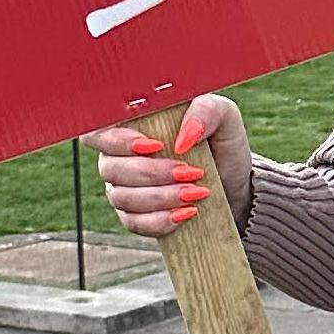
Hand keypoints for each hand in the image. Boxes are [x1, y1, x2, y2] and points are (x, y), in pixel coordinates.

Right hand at [82, 93, 250, 239]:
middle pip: (110, 168)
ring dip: (160, 197)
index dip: (116, 141)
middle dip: (151, 172)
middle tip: (190, 172)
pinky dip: (159, 220)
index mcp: (131, 125)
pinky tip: (185, 214)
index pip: (98, 132)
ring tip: (196, 192)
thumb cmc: (221, 140)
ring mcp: (124, 188)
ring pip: (121, 196)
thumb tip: (183, 138)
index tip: (155, 145)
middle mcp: (119, 156)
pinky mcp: (135, 215)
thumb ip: (205, 111)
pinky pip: (133, 222)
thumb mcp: (223, 116)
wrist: (235, 179)